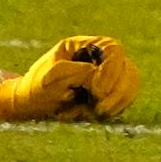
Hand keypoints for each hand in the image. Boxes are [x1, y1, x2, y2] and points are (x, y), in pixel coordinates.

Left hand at [0, 36, 140, 121]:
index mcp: (83, 46)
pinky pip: (125, 97)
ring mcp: (106, 75)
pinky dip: (118, 107)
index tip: (97, 90)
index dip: (112, 69)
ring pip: (130, 81)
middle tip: (100, 108)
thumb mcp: (53, 76)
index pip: (113, 48)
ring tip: (100, 113)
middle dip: (117, 89)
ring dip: (119, 99)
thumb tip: (100, 78)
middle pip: (126, 66)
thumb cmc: (37, 87)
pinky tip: (101, 115)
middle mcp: (98, 58)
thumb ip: (79, 72)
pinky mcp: (108, 92)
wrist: (30, 105)